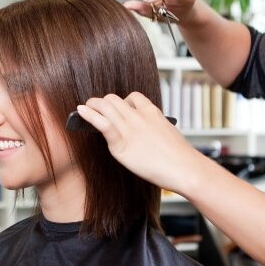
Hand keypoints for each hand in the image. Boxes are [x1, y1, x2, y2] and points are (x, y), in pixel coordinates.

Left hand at [76, 92, 201, 193]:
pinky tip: (80, 111)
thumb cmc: (179, 158)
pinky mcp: (121, 142)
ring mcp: (130, 127)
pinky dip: (88, 114)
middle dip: (103, 103)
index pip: (133, 97)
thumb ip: (153, 129)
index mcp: (152, 112)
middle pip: (114, 99)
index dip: (123, 103)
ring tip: (84, 109)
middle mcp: (139, 116)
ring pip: (106, 106)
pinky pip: (102, 122)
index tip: (119, 111)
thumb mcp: (167, 134)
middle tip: (95, 109)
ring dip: (92, 105)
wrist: (184, 168)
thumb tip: (144, 136)